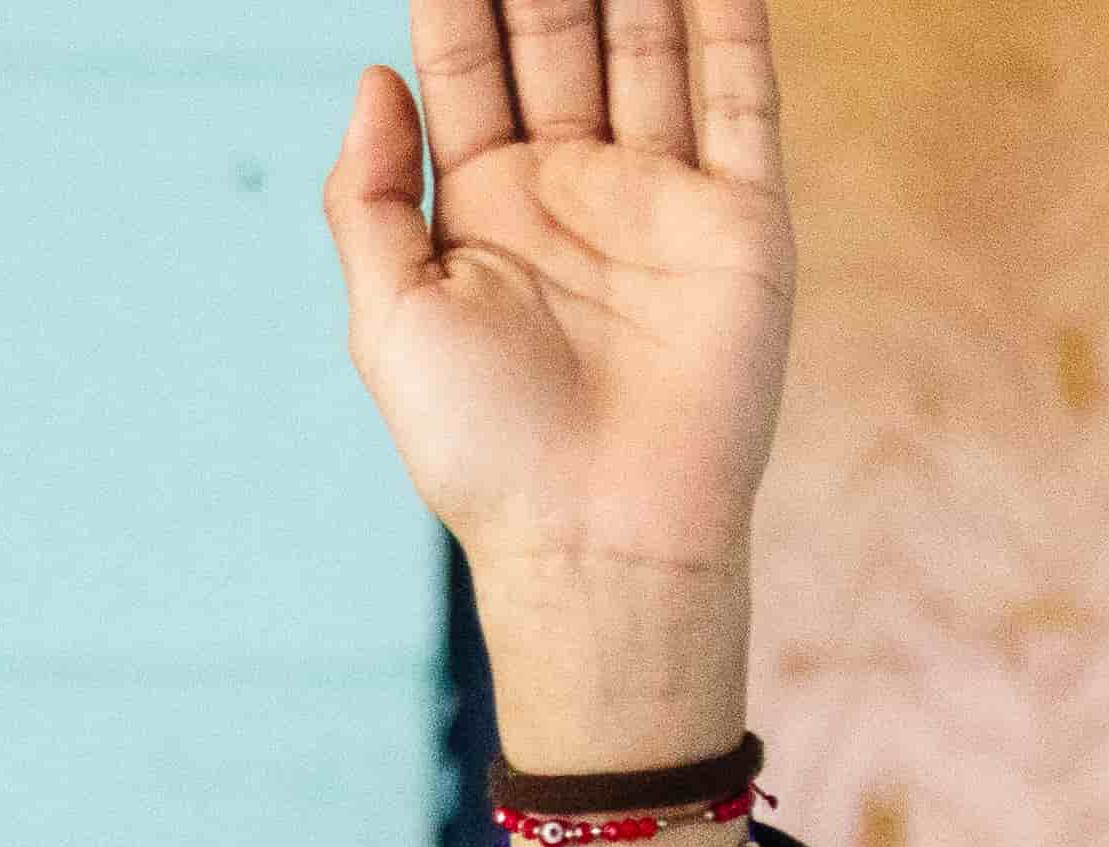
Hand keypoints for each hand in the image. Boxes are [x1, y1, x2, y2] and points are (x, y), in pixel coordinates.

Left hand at [325, 0, 792, 768]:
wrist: (597, 532)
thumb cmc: (480, 448)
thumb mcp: (389, 319)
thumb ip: (369, 197)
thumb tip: (370, 77)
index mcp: (480, 209)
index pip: (469, 68)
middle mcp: (570, 188)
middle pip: (561, 38)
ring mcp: (657, 194)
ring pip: (649, 43)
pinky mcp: (739, 213)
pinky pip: (738, 91)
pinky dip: (730, 15)